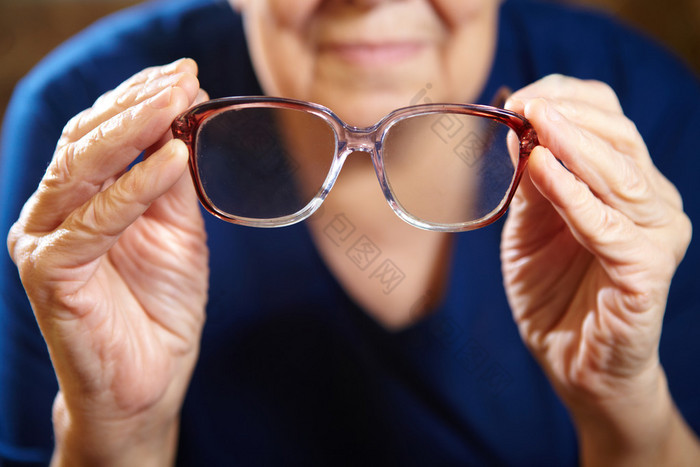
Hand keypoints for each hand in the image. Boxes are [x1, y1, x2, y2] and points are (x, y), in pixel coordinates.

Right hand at [7, 58, 208, 464]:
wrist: (148, 381)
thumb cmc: (160, 307)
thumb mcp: (177, 232)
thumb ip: (172, 183)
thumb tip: (184, 120)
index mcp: (81, 199)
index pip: (102, 132)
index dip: (139, 98)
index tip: (184, 73)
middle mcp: (55, 212)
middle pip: (87, 139)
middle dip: (137, 103)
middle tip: (182, 76)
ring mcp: (46, 240)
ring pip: (82, 168)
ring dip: (133, 129)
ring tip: (176, 99)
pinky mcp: (50, 272)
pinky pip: (94, 222)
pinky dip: (135, 188)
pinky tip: (173, 159)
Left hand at [501, 75, 697, 463]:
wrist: (574, 362)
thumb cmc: (553, 292)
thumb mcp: (529, 228)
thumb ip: (531, 183)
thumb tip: (519, 128)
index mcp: (626, 185)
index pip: (609, 119)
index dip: (567, 99)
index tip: (519, 96)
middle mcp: (651, 203)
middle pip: (620, 136)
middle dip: (568, 114)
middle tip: (523, 103)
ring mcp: (656, 236)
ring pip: (620, 174)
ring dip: (573, 142)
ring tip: (535, 121)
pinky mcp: (647, 271)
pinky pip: (607, 225)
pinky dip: (572, 194)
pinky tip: (542, 169)